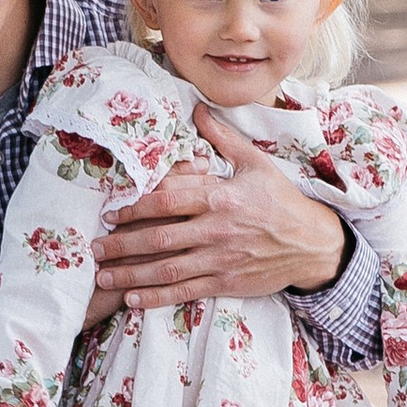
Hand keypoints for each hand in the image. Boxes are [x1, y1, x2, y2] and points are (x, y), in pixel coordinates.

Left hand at [94, 106, 351, 313]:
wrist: (311, 243)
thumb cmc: (281, 200)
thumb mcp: (256, 163)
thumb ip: (222, 138)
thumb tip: (198, 108)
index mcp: (220, 196)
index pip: (168, 201)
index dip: (135, 207)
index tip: (111, 213)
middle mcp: (217, 230)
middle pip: (159, 238)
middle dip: (122, 244)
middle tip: (95, 247)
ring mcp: (220, 259)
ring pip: (167, 269)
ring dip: (131, 274)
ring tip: (103, 275)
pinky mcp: (226, 283)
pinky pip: (184, 291)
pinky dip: (156, 297)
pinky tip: (132, 298)